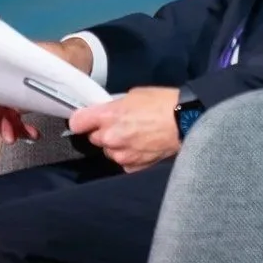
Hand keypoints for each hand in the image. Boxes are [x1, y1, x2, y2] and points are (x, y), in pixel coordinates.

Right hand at [0, 37, 93, 141]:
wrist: (75, 58)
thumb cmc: (60, 56)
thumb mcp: (48, 62)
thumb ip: (35, 75)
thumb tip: (26, 94)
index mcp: (5, 68)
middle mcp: (5, 80)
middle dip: (0, 124)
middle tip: (9, 138)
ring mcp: (14, 92)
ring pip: (5, 115)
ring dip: (12, 129)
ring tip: (28, 137)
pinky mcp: (25, 101)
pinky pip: (17, 119)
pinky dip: (23, 129)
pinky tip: (34, 134)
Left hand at [66, 86, 180, 172]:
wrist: (186, 121)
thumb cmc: (163, 103)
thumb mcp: (132, 96)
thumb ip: (113, 107)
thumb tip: (105, 113)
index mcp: (107, 117)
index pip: (76, 123)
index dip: (81, 121)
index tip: (85, 120)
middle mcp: (110, 138)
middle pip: (93, 138)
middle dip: (103, 132)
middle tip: (120, 125)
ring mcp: (122, 154)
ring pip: (108, 151)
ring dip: (116, 145)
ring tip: (135, 136)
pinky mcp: (133, 166)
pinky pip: (123, 161)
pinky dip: (129, 156)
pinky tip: (142, 146)